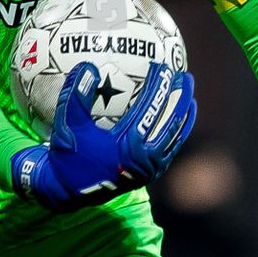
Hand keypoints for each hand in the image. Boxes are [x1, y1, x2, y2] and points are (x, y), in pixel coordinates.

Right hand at [12, 60, 196, 211]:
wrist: (69, 190)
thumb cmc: (68, 154)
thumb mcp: (68, 124)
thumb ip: (76, 94)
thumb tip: (87, 66)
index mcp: (126, 145)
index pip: (150, 108)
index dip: (159, 86)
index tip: (163, 67)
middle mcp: (144, 158)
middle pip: (171, 122)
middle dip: (181, 97)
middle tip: (186, 77)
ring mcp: (150, 168)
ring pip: (175, 137)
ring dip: (184, 115)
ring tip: (190, 96)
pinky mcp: (150, 174)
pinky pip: (171, 149)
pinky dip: (178, 133)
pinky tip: (180, 121)